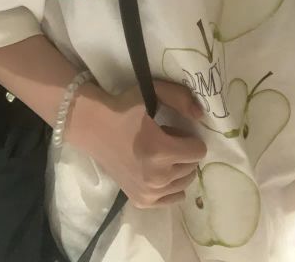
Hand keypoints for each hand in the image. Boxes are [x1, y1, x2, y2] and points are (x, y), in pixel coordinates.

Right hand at [82, 79, 207, 208]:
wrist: (93, 128)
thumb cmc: (124, 108)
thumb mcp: (152, 92)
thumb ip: (180, 98)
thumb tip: (200, 115)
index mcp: (160, 151)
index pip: (198, 151)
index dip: (189, 138)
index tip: (173, 131)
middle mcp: (156, 177)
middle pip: (191, 167)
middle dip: (183, 152)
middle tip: (164, 141)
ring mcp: (148, 192)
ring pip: (184, 183)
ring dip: (178, 168)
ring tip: (159, 155)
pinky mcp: (140, 201)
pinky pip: (172, 199)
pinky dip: (171, 186)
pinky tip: (158, 172)